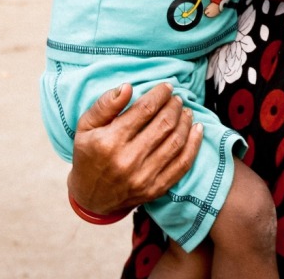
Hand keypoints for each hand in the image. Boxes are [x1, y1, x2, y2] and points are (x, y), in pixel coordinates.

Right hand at [66, 83, 202, 215]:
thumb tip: (128, 87)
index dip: (160, 94)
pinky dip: (194, 144)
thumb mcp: (86, 127)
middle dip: (174, 106)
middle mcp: (128, 160)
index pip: (145, 110)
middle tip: (177, 98)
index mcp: (110, 142)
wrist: (91, 198)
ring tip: (186, 111)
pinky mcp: (156, 189)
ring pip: (176, 142)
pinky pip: (183, 164)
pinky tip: (197, 129)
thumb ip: (105, 105)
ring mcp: (144, 177)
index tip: (167, 87)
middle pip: (164, 124)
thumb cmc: (89, 155)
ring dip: (185, 122)